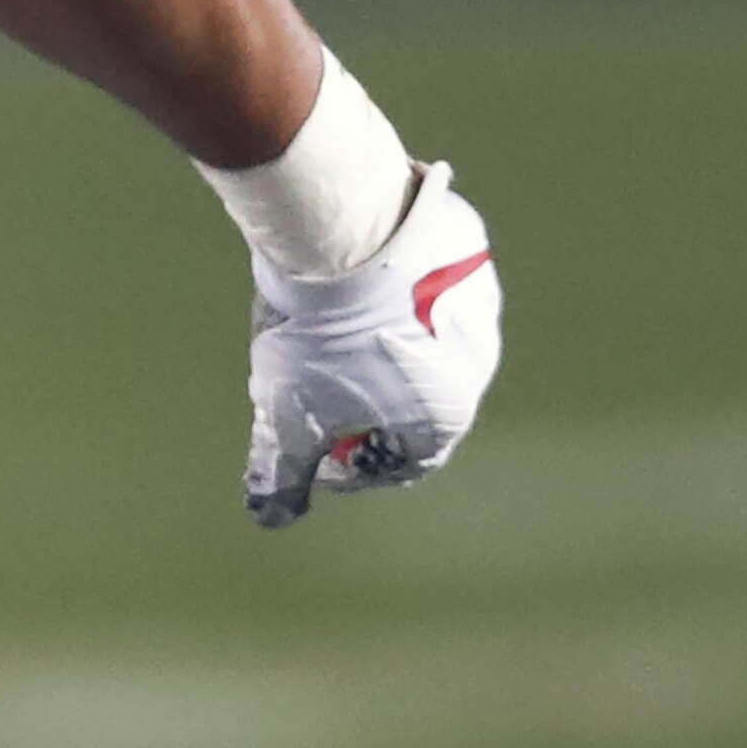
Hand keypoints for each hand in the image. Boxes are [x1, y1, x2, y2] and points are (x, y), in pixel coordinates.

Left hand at [244, 165, 500, 527]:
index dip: (353, 467)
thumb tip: (268, 513)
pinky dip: (390, 292)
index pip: (403, 462)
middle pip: (414, 399)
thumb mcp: (287, 416)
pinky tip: (345, 277)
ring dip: (378, 344)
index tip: (314, 453)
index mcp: (446, 415)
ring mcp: (476, 302)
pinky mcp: (464, 251)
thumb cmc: (319, 339)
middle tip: (314, 386)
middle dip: (364, 402)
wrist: (344, 234)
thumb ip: (283, 470)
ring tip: (325, 330)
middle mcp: (478, 364)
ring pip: (424, 337)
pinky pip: (427, 282)